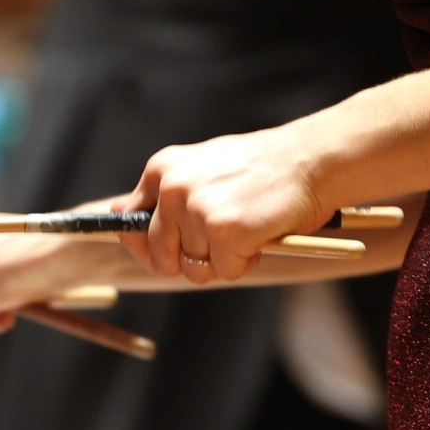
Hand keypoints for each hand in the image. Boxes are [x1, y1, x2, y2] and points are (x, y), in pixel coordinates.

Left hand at [114, 126, 331, 283]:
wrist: (312, 158)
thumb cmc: (262, 168)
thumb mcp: (201, 167)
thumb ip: (163, 194)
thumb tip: (118, 216)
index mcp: (162, 168)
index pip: (130, 222)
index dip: (147, 246)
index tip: (166, 252)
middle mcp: (173, 188)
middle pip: (162, 256)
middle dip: (189, 261)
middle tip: (222, 242)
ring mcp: (198, 210)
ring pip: (195, 268)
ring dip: (224, 260)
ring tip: (248, 228)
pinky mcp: (225, 232)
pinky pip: (226, 271)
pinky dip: (247, 261)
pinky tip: (261, 234)